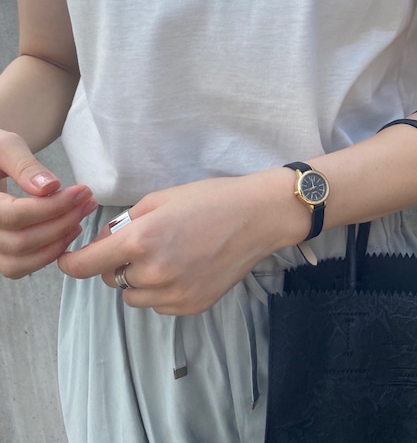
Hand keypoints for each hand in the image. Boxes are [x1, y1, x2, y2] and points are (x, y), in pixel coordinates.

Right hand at [0, 130, 97, 278]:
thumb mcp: (5, 146)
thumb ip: (25, 166)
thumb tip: (51, 187)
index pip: (16, 216)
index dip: (54, 206)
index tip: (82, 191)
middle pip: (21, 242)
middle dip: (62, 222)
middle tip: (87, 201)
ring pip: (20, 263)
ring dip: (58, 242)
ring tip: (80, 217)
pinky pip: (20, 266)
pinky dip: (47, 254)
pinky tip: (67, 231)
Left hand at [57, 171, 304, 314]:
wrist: (258, 217)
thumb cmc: (211, 199)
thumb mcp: (161, 198)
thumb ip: (126, 223)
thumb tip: (106, 243)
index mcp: (142, 241)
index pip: (86, 266)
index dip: (72, 263)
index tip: (70, 260)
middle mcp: (154, 273)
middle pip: (111, 281)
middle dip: (118, 264)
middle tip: (145, 243)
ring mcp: (175, 295)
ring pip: (134, 297)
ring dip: (140, 281)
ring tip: (168, 256)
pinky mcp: (192, 306)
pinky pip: (160, 305)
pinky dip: (163, 291)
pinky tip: (185, 268)